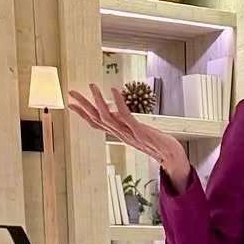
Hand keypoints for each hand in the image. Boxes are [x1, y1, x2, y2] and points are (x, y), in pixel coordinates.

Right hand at [67, 84, 190, 190]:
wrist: (172, 157)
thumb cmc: (157, 144)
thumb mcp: (137, 133)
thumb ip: (124, 124)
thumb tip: (114, 113)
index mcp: (119, 134)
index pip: (97, 124)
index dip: (83, 115)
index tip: (71, 104)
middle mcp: (121, 135)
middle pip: (97, 119)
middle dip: (83, 106)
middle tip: (71, 92)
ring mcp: (130, 134)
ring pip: (107, 117)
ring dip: (98, 101)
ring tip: (92, 86)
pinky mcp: (140, 132)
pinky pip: (126, 116)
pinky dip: (119, 102)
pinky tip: (114, 90)